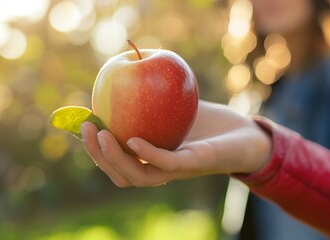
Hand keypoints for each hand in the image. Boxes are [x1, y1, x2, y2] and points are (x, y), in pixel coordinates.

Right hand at [80, 101, 271, 186]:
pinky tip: (135, 139)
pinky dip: (148, 154)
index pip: (115, 161)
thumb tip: (125, 64)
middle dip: (98, 155)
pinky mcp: (195, 163)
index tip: (83, 124)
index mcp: (150, 159)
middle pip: (120, 173)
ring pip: (137, 175)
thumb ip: (150, 93)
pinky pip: (167, 163)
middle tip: (87, 129)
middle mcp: (160, 170)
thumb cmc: (209, 121)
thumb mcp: (174, 103)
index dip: (95, 148)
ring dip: (115, 159)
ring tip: (102, 136)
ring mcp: (177, 170)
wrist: (246, 135)